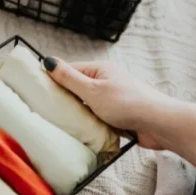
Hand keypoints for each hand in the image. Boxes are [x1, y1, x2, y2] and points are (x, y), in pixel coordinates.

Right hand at [43, 57, 177, 149]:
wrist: (158, 124)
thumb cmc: (127, 103)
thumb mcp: (92, 90)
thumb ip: (69, 78)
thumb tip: (48, 61)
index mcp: (100, 70)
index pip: (70, 70)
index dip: (54, 79)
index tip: (37, 90)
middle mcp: (107, 82)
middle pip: (78, 90)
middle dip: (65, 100)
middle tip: (46, 111)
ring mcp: (113, 100)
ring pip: (87, 107)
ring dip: (79, 115)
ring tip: (61, 124)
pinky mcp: (118, 117)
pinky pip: (98, 120)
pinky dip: (91, 126)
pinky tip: (81, 134)